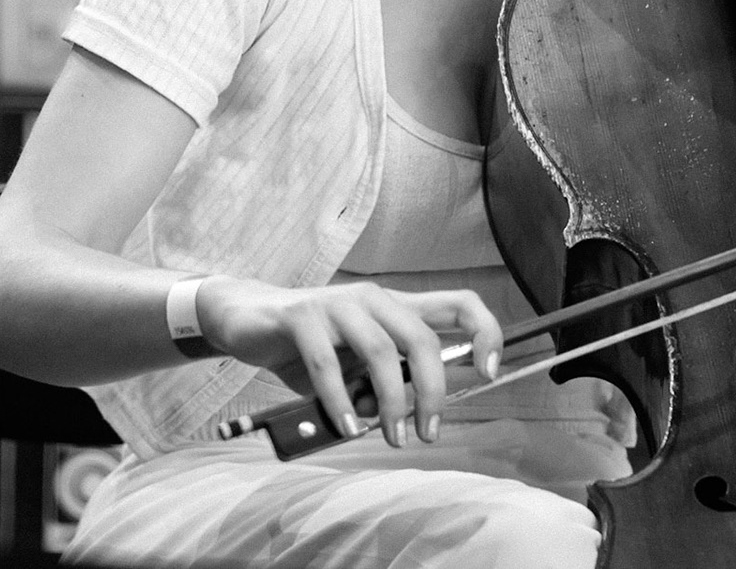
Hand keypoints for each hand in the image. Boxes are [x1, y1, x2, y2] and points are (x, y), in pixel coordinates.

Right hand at [201, 277, 502, 448]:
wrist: (246, 319)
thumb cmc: (309, 346)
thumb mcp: (352, 368)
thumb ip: (377, 385)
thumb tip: (395, 415)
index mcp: (395, 307)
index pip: (459, 303)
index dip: (484, 332)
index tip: (489, 373)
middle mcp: (373, 298)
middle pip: (422, 338)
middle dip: (432, 390)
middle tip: (428, 433)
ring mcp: (336, 304)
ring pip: (382, 351)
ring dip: (391, 402)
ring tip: (390, 436)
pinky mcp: (300, 316)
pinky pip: (327, 362)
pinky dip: (340, 399)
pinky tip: (345, 425)